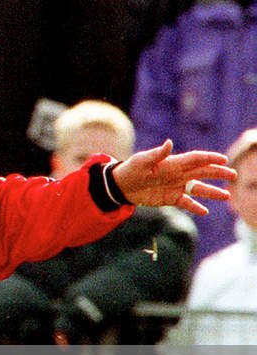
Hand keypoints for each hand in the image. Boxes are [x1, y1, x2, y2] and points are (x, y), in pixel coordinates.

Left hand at [111, 140, 235, 215]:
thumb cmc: (131, 169)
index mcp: (173, 163)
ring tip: (226, 196)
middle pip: (202, 173)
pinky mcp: (170, 199)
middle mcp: (178, 174)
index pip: (196, 159)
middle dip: (218, 173)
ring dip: (211, 192)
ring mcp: (175, 187)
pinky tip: (204, 211)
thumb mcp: (142, 161)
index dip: (209, 158)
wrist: (120, 185)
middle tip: (233, 175)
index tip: (224, 159)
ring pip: (197, 189)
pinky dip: (195, 207)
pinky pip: (186, 203)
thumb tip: (169, 143)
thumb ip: (156, 154)